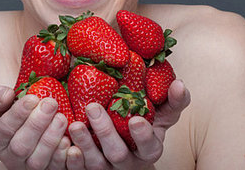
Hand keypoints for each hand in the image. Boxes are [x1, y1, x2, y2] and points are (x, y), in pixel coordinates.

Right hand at [0, 85, 70, 169]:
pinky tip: (67, 138)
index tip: (33, 98)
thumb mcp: (1, 105)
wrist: (25, 135)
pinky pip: (54, 168)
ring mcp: (27, 168)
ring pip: (37, 160)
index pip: (3, 128)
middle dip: (37, 124)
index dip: (18, 113)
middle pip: (20, 146)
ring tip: (61, 117)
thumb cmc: (12, 116)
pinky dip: (61, 155)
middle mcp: (9, 157)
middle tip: (50, 103)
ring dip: (51, 138)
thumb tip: (7, 95)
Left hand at [66, 80, 190, 168]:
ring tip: (74, 124)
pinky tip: (64, 142)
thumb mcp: (160, 116)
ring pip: (96, 163)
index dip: (143, 135)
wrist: (126, 151)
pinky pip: (78, 169)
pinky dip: (71, 158)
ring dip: (85, 143)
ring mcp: (106, 168)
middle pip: (117, 153)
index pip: (148, 146)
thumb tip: (180, 84)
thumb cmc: (143, 127)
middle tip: (93, 107)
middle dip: (106, 131)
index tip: (135, 119)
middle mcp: (127, 162)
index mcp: (147, 149)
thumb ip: (172, 101)